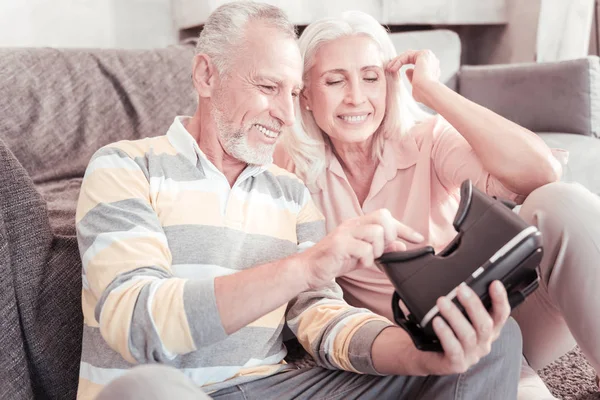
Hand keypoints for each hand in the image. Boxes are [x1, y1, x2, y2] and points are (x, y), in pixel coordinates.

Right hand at [298, 209, 423, 289]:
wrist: (308, 270)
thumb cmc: (334, 261)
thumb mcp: (362, 255)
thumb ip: (380, 250)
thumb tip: (401, 246)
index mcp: (358, 224)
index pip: (386, 217)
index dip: (405, 228)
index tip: (419, 238)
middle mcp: (352, 224)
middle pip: (383, 217)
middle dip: (391, 235)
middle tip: (383, 250)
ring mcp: (344, 233)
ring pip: (376, 233)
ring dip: (378, 249)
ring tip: (368, 258)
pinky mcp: (339, 245)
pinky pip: (364, 249)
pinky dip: (367, 259)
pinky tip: (360, 264)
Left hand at [385, 49, 440, 105]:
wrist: (428, 92)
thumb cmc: (423, 94)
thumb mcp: (416, 86)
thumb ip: (412, 77)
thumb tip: (407, 70)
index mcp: (432, 68)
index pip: (415, 62)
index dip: (403, 65)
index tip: (392, 72)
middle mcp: (432, 60)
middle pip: (411, 57)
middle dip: (398, 62)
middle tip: (388, 68)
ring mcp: (428, 56)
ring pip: (408, 55)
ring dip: (396, 61)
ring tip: (388, 68)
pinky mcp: (423, 54)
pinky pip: (407, 55)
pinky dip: (398, 62)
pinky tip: (392, 69)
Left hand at [418, 281, 511, 374]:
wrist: (428, 356)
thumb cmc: (445, 332)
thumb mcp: (458, 317)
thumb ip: (464, 304)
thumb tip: (460, 283)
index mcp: (489, 330)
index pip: (501, 314)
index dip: (500, 299)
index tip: (494, 283)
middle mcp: (484, 343)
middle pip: (485, 324)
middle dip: (474, 304)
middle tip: (461, 289)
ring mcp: (472, 355)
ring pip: (468, 334)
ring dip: (455, 316)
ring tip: (442, 302)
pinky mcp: (457, 364)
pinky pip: (453, 348)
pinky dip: (446, 334)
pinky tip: (437, 321)